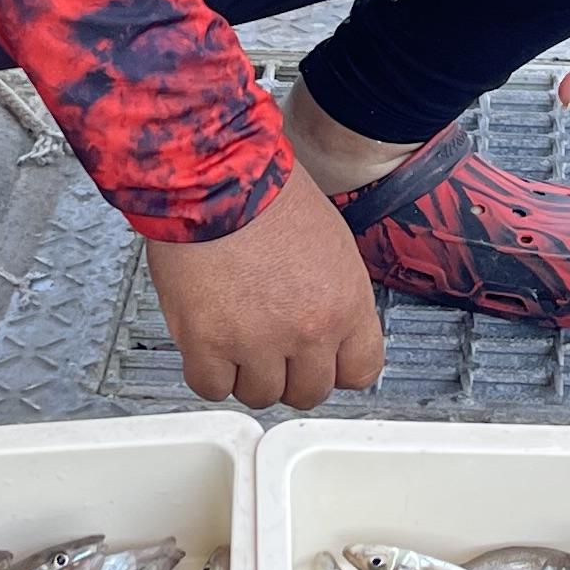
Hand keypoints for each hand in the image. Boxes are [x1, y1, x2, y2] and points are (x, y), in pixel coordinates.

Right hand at [143, 173, 385, 410]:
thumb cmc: (267, 192)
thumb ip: (333, 294)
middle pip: (309, 392)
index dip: (336, 369)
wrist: (216, 175)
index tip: (321, 362)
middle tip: (272, 350)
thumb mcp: (331, 244)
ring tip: (235, 340)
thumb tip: (324, 324)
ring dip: (247, 373)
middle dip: (291, 374)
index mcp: (346, 303)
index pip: (361, 372)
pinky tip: (208, 348)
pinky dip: (209, 373)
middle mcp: (309, 329)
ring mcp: (258, 341)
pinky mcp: (208, 342)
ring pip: (260, 394)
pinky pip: (211, 387)